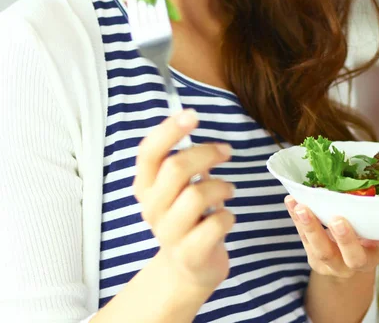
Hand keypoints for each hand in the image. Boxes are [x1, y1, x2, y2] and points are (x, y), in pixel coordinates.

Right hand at [133, 109, 234, 292]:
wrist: (188, 269)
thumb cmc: (187, 215)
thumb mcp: (177, 186)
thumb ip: (182, 158)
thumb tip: (190, 122)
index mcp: (145, 186)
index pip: (148, 152)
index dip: (169, 130)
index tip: (192, 114)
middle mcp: (152, 208)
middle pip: (176, 168)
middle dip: (206, 153)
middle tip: (226, 151)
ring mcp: (168, 233)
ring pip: (196, 194)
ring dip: (221, 187)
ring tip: (228, 190)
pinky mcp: (190, 254)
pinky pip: (216, 223)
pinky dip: (228, 216)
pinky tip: (226, 218)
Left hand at [285, 196, 378, 278]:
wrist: (346, 260)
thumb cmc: (366, 229)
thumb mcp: (376, 220)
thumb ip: (377, 203)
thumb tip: (371, 161)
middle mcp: (361, 260)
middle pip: (356, 257)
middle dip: (346, 239)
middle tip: (338, 220)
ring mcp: (337, 264)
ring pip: (324, 252)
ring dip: (312, 228)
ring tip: (302, 207)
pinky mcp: (317, 260)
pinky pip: (305, 241)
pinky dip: (297, 220)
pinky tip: (291, 200)